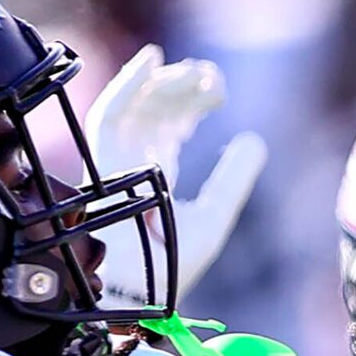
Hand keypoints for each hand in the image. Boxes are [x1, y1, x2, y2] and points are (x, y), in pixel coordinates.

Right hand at [86, 44, 267, 304]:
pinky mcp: (101, 164)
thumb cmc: (169, 270)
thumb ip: (232, 180)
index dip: (192, 103)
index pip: (170, 127)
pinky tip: (152, 59)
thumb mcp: (212, 219)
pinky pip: (108, 115)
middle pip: (154, 111)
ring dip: (165, 83)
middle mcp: (132, 166)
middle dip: (182, 89)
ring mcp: (114, 163)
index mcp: (155, 178)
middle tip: (213, 81)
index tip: (218, 92)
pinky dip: (126, 85)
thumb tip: (254, 138)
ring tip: (197, 74)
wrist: (137, 295)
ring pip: (136, 106)